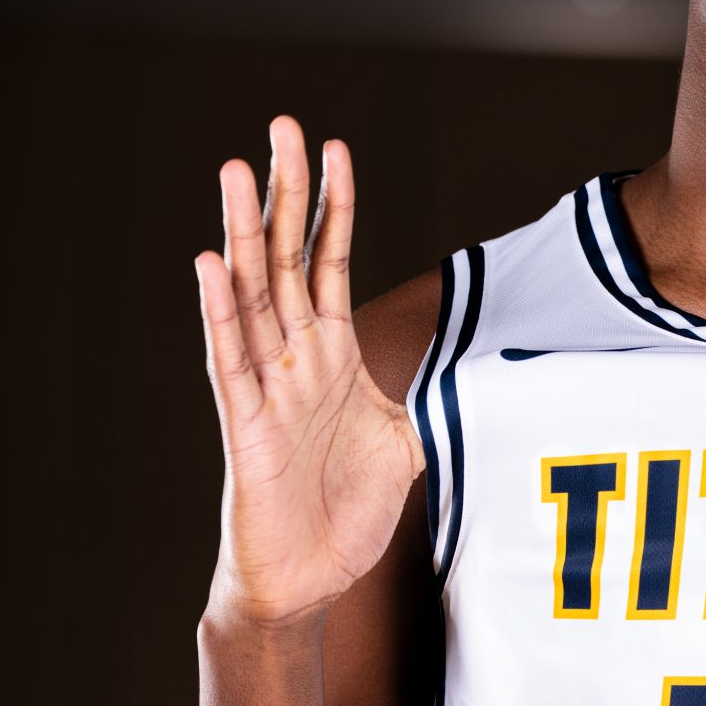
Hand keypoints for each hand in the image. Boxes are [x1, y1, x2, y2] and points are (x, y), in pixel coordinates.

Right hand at [195, 117, 424, 627]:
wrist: (304, 579)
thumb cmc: (344, 512)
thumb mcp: (409, 445)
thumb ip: (438, 399)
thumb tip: (494, 372)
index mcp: (331, 355)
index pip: (329, 261)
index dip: (334, 206)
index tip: (336, 147)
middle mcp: (292, 358)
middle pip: (285, 256)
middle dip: (286, 191)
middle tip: (282, 125)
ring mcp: (264, 386)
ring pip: (251, 293)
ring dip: (244, 231)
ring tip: (237, 170)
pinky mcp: (244, 425)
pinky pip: (229, 360)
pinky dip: (220, 312)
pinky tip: (212, 264)